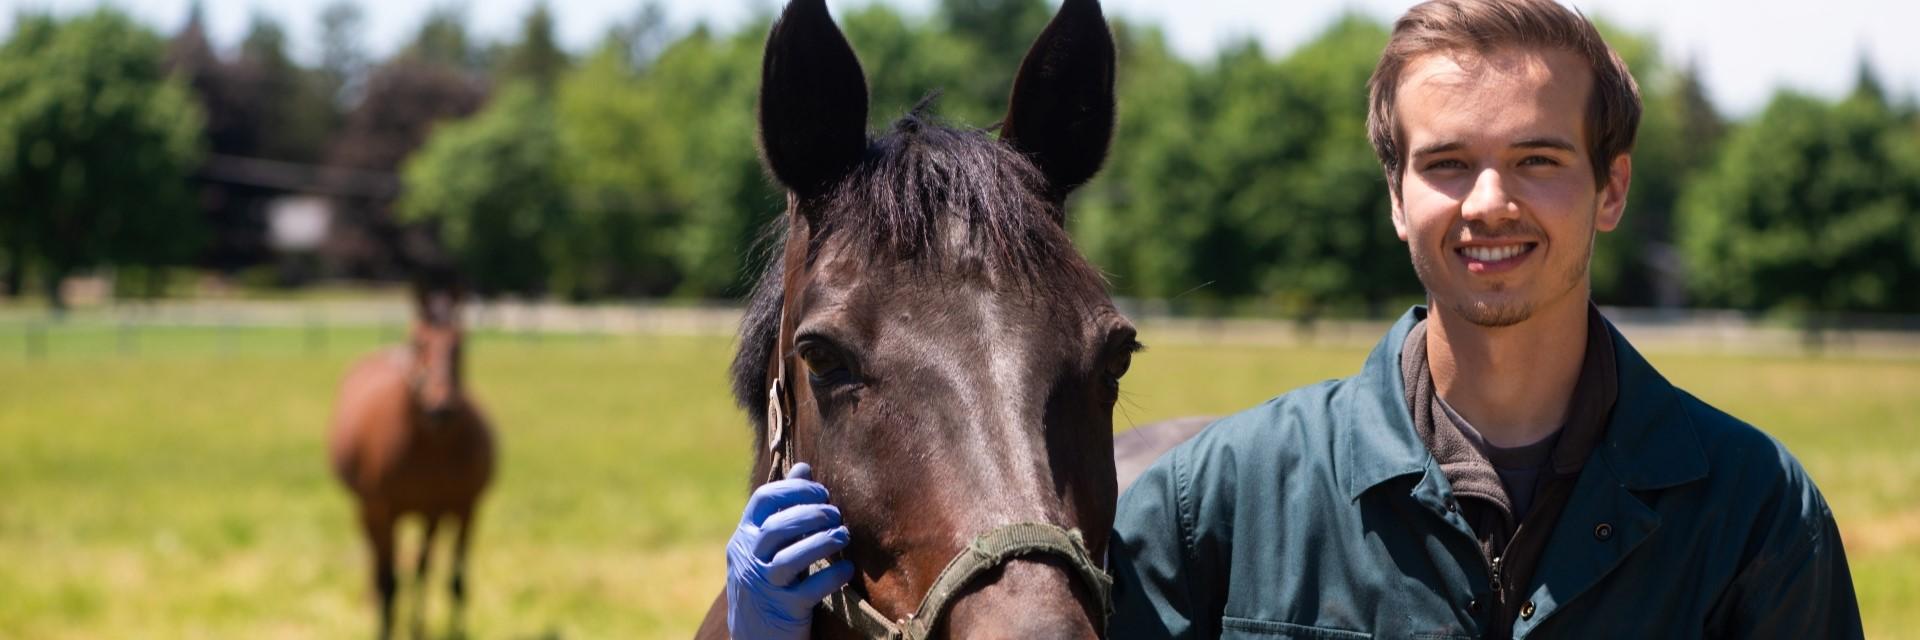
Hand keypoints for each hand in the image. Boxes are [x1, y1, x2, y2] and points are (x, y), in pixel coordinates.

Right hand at [726, 463, 854, 639]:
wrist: (754, 637)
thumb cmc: (768, 580)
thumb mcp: (768, 545)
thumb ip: (783, 508)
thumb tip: (803, 467)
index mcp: (743, 538)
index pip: (763, 500)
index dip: (794, 490)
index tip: (821, 492)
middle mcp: (749, 560)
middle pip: (778, 527)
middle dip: (812, 514)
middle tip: (836, 514)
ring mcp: (764, 586)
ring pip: (791, 557)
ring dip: (823, 542)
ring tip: (844, 536)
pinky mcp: (784, 610)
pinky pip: (810, 589)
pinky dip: (832, 576)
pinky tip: (847, 569)